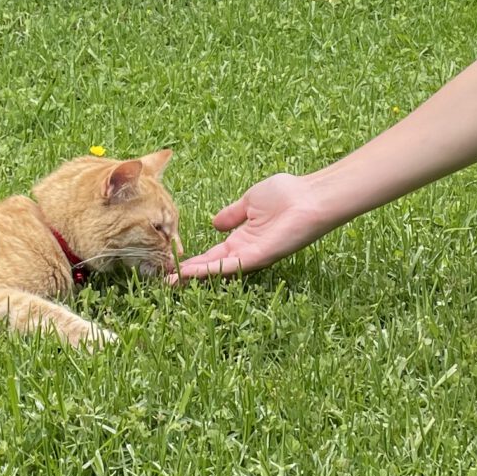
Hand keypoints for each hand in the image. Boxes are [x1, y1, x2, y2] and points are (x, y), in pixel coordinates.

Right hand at [179, 173, 330, 277]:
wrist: (309, 196)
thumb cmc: (287, 194)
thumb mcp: (250, 202)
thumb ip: (232, 215)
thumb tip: (214, 224)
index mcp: (244, 237)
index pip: (215, 253)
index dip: (195, 259)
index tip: (175, 265)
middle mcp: (246, 250)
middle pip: (213, 265)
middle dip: (190, 272)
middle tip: (167, 280)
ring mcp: (252, 255)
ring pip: (218, 268)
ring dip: (195, 275)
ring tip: (172, 281)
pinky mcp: (259, 256)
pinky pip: (230, 265)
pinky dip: (210, 269)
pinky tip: (191, 271)